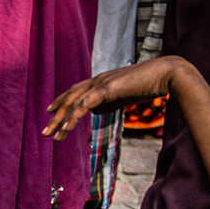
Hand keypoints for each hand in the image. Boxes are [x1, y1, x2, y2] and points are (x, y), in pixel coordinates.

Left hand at [44, 57, 183, 139]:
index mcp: (101, 81)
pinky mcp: (108, 89)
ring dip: (61, 120)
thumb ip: (108, 103)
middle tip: (45, 131)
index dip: (62, 101)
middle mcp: (97, 80)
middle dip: (56, 115)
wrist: (164, 74)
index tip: (50, 112)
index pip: (75, 91)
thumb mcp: (123, 96)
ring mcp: (101, 83)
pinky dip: (74, 116)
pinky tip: (66, 127)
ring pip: (74, 102)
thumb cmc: (148, 85)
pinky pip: (86, 104)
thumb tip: (94, 111)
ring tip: (52, 134)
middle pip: (70, 98)